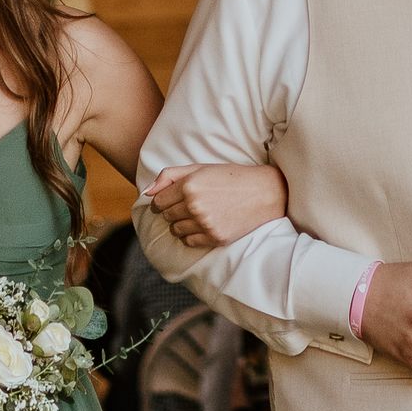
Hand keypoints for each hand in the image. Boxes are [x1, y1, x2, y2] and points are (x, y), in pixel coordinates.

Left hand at [142, 161, 287, 250]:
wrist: (265, 192)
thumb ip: (170, 176)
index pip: (158, 201)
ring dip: (181, 224)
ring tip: (196, 215)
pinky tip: (203, 225)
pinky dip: (191, 236)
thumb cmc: (231, 177)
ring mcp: (205, 223)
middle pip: (166, 216)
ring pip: (176, 231)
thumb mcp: (200, 168)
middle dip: (172, 211)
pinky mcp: (215, 237)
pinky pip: (189, 242)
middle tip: (187, 206)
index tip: (168, 201)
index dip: (161, 201)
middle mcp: (194, 205)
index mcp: (189, 186)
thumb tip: (146, 192)